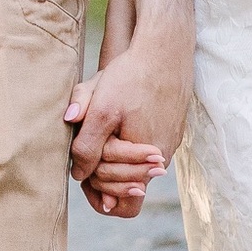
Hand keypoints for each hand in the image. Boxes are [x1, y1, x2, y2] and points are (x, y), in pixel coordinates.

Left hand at [65, 42, 192, 217]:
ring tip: (102, 141)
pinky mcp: (173, 124)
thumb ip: (86, 145)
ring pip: (139, 165)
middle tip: (87, 165)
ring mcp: (171, 139)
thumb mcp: (101, 109)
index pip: (125, 204)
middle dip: (106, 178)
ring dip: (119, 158)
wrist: (165, 46)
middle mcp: (162, 155)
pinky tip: (120, 124)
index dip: (99, 196)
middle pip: (132, 188)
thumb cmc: (132, 76)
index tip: (84, 180)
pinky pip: (149, 146)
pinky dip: (132, 143)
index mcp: (145, 159)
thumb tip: (77, 173)